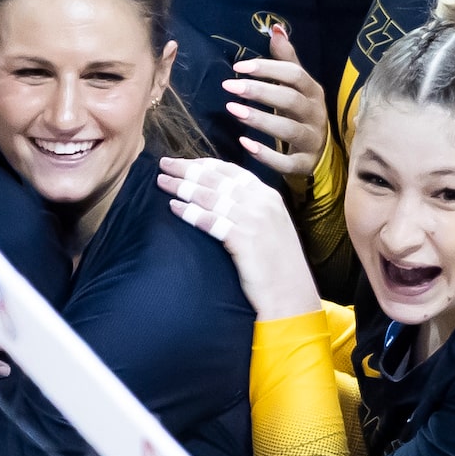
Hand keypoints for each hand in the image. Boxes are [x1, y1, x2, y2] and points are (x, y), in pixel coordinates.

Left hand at [158, 155, 317, 318]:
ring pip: (211, 197)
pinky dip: (190, 212)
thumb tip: (225, 197)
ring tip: (162, 182)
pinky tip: (173, 207)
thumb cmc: (280, 264)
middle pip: (217, 179)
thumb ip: (254, 207)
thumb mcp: (272, 225)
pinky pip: (210, 221)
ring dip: (182, 187)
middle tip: (164, 163)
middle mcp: (262, 202)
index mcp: (269, 195)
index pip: (232, 171)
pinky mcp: (243, 239)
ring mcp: (253, 219)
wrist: (291, 293)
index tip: (185, 162)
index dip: (205, 164)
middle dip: (187, 169)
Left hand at [222, 23, 327, 178]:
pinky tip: (244, 144)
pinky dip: (266, 155)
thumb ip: (286, 59)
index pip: (293, 75)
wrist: (321, 152)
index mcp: (313, 91)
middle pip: (289, 100)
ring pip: (288, 130)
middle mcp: (316, 114)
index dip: (267, 68)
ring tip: (233, 110)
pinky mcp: (304, 164)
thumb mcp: (297, 85)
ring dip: (260, 119)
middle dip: (259, 91)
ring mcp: (312, 140)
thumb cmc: (301, 112)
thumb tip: (275, 28)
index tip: (238, 67)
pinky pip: (287, 162)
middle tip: (229, 86)